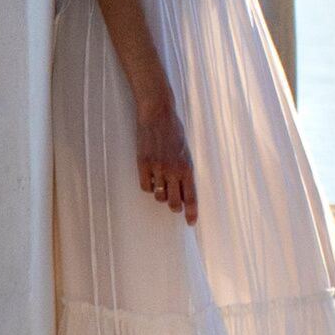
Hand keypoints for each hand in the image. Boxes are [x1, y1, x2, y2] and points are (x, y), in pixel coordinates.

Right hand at [136, 94, 197, 225]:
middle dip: (175, 206)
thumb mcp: (186, 151)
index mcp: (187, 167)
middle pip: (174, 203)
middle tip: (174, 202)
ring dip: (161, 194)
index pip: (191, 197)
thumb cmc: (174, 130)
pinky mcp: (143, 164)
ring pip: (159, 196)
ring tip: (162, 182)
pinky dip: (148, 186)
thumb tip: (185, 191)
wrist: (157, 113)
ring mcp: (157, 168)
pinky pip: (145, 187)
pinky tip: (151, 177)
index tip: (191, 222)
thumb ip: (185, 171)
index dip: (191, 213)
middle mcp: (173, 170)